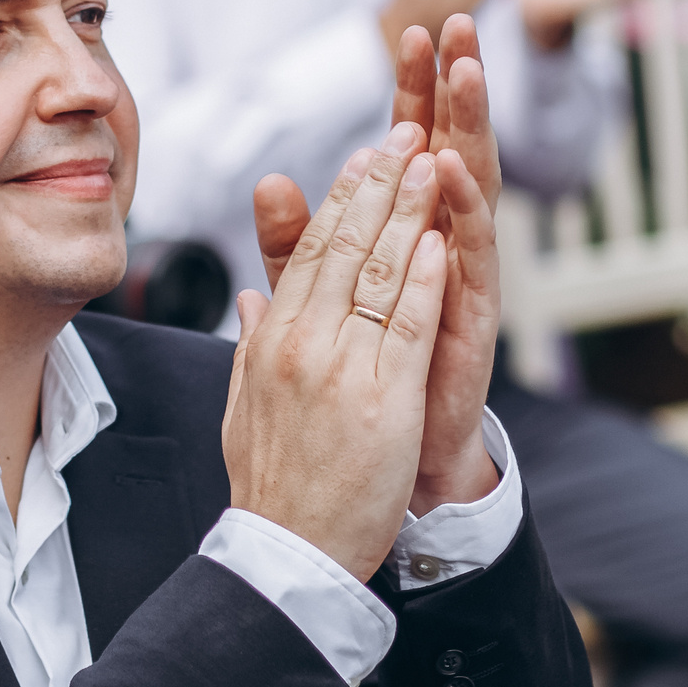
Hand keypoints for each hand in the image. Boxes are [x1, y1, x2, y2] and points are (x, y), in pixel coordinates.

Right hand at [221, 121, 451, 580]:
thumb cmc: (273, 487)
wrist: (288, 554)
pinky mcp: (380, 397)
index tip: (366, 158)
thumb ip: (252, 344)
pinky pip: (405, 322)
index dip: (341, 199)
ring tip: (431, 161)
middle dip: (379, 183)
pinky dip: (424, 276)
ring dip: (408, 211)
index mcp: (271, 342)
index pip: (309, 253)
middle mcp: (300, 344)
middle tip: (405, 132)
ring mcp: (340, 367)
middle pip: (343, 246)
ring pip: (376, 272)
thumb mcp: (246, 405)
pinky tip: (441, 237)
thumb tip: (254, 299)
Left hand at [251, 17, 503, 515]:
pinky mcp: (473, 313)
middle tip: (456, 24)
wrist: (394, 458)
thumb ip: (293, 242)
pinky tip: (455, 168)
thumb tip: (267, 183)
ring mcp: (462, 275)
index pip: (409, 147)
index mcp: (406, 233)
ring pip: (472, 187)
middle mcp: (442, 244)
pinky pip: (472, 252)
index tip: (412, 32)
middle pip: (448, 147)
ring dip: (470, 128)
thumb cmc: (364, 373)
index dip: (412, 92)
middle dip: (451, 88)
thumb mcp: (317, 295)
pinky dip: (465, 208)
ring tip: (467, 72)